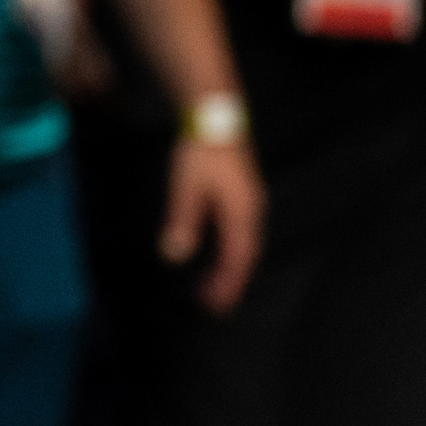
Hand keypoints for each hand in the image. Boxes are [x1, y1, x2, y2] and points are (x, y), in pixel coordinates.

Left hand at [159, 137, 263, 312]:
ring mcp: (249, 203)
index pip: (237, 258)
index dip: (226, 284)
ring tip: (210, 290)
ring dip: (229, 270)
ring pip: (243, 246)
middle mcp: (251, 211)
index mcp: (242, 212)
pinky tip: (216, 259)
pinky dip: (229, 253)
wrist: (215, 117)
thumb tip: (174, 256)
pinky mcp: (242, 196)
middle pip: (244, 257)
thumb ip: (182, 221)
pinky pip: (239, 234)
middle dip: (229, 284)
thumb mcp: (186, 187)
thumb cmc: (200, 151)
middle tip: (212, 308)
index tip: (213, 306)